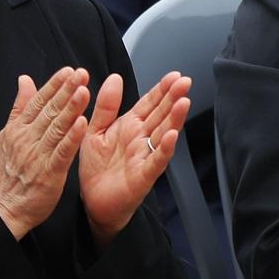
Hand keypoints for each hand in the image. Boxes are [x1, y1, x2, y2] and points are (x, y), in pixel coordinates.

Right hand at [0, 69, 89, 239]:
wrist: (3, 208)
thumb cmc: (7, 173)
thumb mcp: (7, 136)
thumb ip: (19, 107)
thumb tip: (25, 79)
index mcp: (18, 129)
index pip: (38, 101)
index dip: (54, 85)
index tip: (69, 71)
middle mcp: (27, 139)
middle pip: (49, 110)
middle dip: (66, 90)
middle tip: (81, 73)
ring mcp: (38, 155)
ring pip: (57, 128)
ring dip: (71, 108)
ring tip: (84, 91)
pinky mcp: (49, 172)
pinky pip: (62, 152)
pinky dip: (72, 137)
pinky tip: (82, 123)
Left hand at [79, 71, 190, 243]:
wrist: (93, 203)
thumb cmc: (97, 169)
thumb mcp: (95, 130)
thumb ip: (106, 105)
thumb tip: (115, 77)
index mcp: (130, 126)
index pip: (149, 103)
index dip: (161, 89)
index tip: (174, 75)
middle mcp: (141, 139)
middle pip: (161, 115)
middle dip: (173, 98)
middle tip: (185, 82)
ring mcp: (145, 156)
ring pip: (163, 134)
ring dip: (175, 119)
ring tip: (183, 102)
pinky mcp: (143, 176)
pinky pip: (156, 161)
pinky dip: (165, 149)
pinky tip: (172, 136)